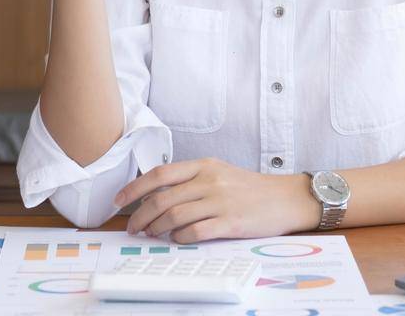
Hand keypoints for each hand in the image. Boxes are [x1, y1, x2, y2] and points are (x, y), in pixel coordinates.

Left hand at [114, 158, 318, 242]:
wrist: (285, 198)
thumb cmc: (250, 188)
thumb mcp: (219, 172)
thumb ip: (191, 180)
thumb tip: (156, 196)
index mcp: (204, 166)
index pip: (160, 175)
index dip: (134, 188)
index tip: (119, 200)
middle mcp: (209, 181)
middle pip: (162, 198)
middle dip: (140, 215)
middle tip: (132, 227)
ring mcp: (220, 201)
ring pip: (175, 215)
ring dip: (157, 228)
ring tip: (150, 234)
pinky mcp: (231, 222)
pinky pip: (196, 231)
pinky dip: (180, 237)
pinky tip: (177, 239)